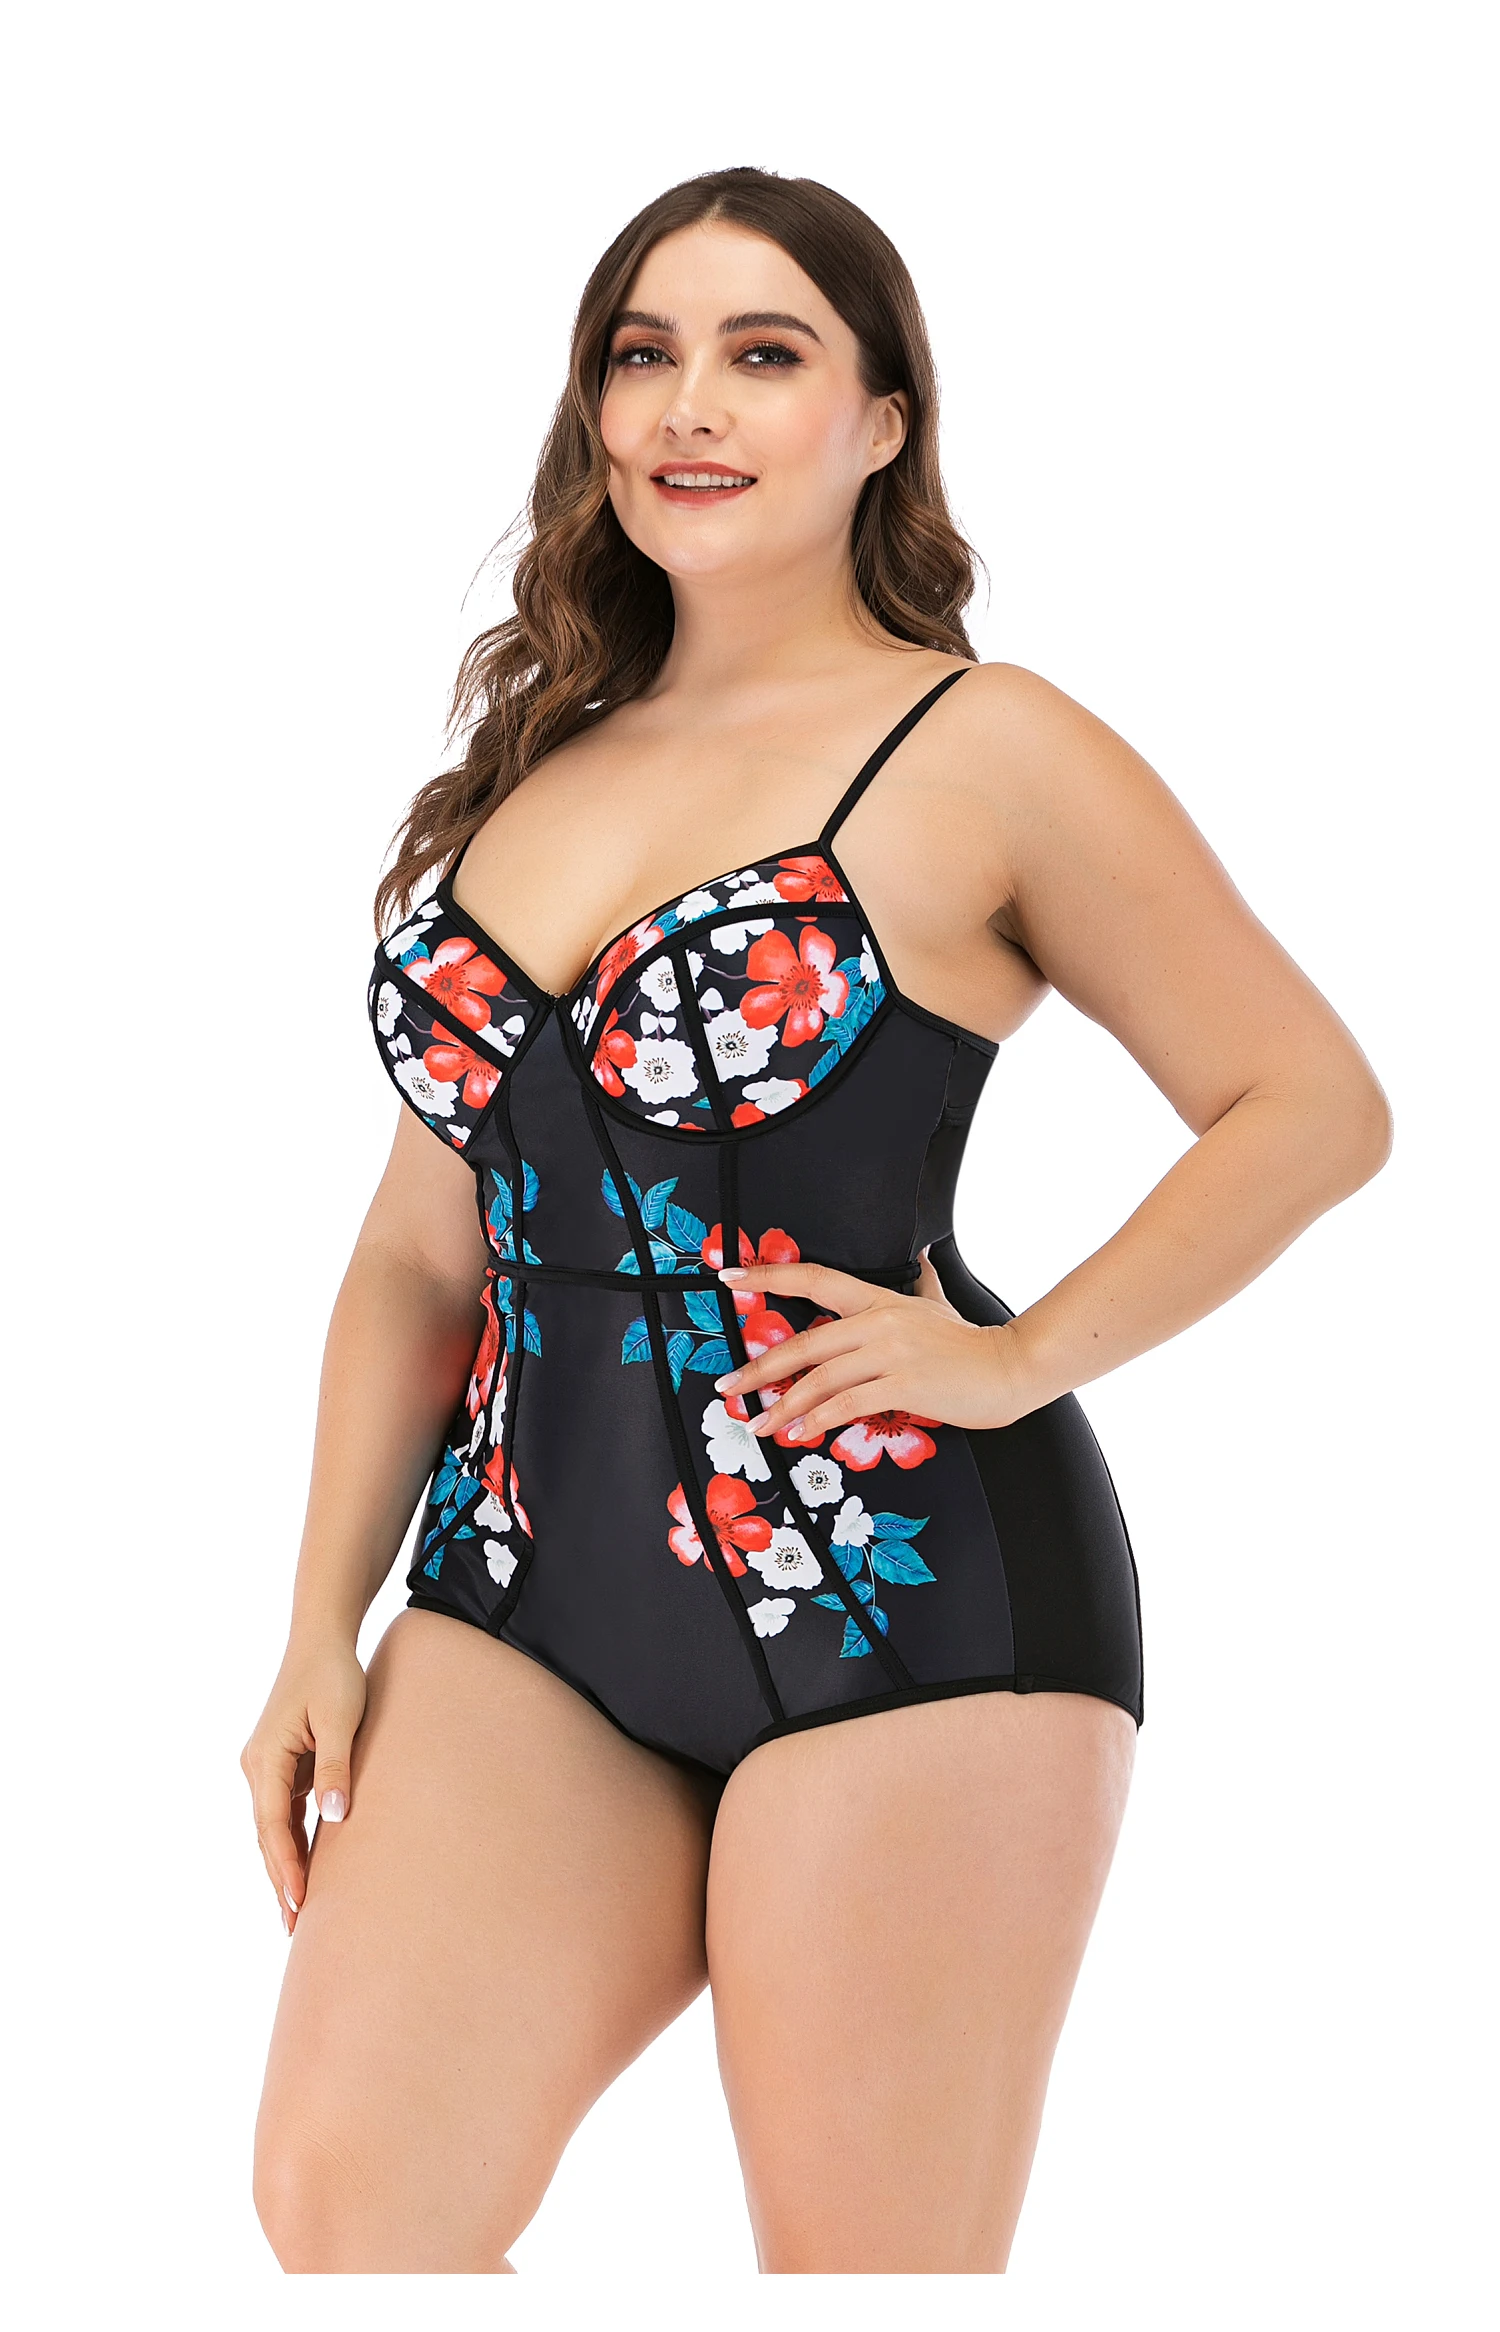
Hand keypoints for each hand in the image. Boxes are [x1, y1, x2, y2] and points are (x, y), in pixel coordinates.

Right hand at [240, 1638, 366, 1935]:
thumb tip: (334, 1817)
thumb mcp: (341, 1719)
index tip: (298, 1899)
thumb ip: (337, 1767)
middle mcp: (258, 1766)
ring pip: (273, 1826)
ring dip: (284, 1864)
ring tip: (298, 1910)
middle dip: (279, 1879)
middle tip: (294, 1927)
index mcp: (266, 1757)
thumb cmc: (333, 1674)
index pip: (272, 1824)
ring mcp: (267, 1766)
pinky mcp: (282, 1764)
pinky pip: (284, 1811)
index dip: (284, 1866)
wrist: (321, 1640)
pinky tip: (306, 1868)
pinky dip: (292, 1840)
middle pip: (267, 1834)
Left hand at [714, 1247, 1033, 1443]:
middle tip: (730, 1385)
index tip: (729, 1277)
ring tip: (760, 1424)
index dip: (769, 1275)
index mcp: (880, 1300)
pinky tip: (801, 1433)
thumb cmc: (971, 1343)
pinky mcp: (905, 1384)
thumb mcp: (940, 1302)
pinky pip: (849, 1404)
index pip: (814, 1278)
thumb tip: (924, 1255)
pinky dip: (820, 1420)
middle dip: (760, 1366)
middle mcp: (879, 1321)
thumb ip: (925, 1279)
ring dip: (785, 1404)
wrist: (1011, 1367)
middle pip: (805, 1341)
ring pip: (821, 1377)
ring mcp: (892, 1353)